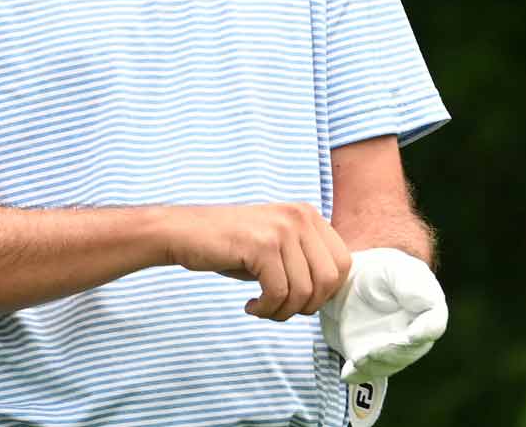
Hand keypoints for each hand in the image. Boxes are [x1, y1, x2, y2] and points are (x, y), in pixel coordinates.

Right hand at [167, 203, 352, 320]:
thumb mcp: (275, 245)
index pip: (343, 263)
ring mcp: (281, 229)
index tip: (299, 301)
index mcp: (307, 214)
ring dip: (283, 311)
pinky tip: (251, 306)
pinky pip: (279, 293)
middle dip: (307, 305)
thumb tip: (331, 292)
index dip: (325, 293)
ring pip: (304, 291)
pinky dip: (267, 308)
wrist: (182, 232)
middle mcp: (299, 217)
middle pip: (330, 280)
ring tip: (263, 308)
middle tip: (281, 309)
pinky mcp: (261, 245)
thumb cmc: (227, 244)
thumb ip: (304, 259)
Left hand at [320, 247, 448, 382]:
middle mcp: (415, 334)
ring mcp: (393, 348)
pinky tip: (348, 373)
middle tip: (373, 351)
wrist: (352, 282)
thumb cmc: (380, 270)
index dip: (423, 332)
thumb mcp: (395, 268)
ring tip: (358, 359)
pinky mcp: (371, 356)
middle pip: (410, 350)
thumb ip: (410, 283)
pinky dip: (358, 374)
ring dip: (375, 364)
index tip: (409, 336)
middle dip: (392, 352)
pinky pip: (368, 371)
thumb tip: (424, 303)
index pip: (433, 325)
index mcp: (427, 309)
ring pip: (390, 363)